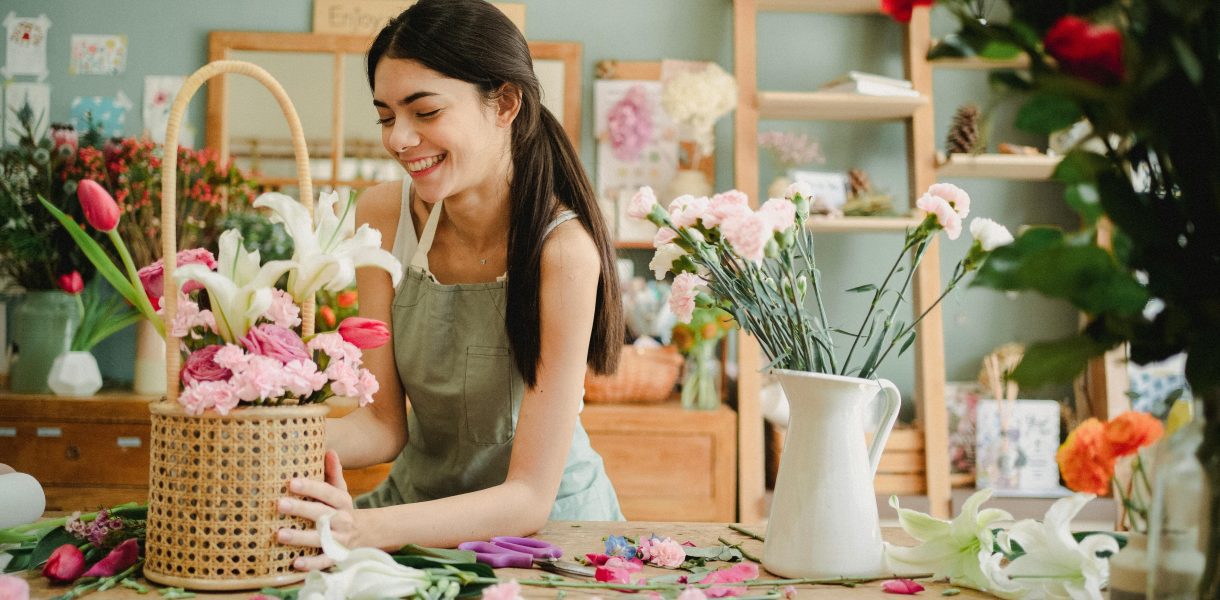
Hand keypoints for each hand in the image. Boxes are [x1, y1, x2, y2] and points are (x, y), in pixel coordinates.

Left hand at [276, 449, 357, 570]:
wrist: (364, 535)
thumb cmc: (341, 509)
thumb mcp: (341, 491)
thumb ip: (333, 473)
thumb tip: (329, 450)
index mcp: (342, 502)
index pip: (327, 492)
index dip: (310, 487)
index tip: (291, 482)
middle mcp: (342, 520)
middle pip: (321, 514)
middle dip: (301, 509)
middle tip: (279, 504)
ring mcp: (339, 540)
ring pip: (320, 538)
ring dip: (300, 537)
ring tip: (279, 534)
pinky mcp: (336, 557)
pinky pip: (324, 561)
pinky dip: (311, 564)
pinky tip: (295, 563)